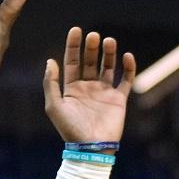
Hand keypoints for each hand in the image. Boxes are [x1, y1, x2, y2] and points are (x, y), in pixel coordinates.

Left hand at [44, 27, 136, 145]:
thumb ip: (51, 83)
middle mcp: (88, 87)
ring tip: (109, 41)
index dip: (73, 45)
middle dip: (92, 47)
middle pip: (91, 61)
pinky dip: (128, 68)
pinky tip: (127, 56)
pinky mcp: (119, 99)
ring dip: (109, 53)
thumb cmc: (70, 129)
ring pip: (108, 67)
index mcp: (72, 88)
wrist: (90, 148)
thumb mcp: (54, 106)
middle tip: (93, 35)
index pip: (72, 61)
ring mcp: (104, 92)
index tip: (76, 30)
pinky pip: (126, 80)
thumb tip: (50, 60)